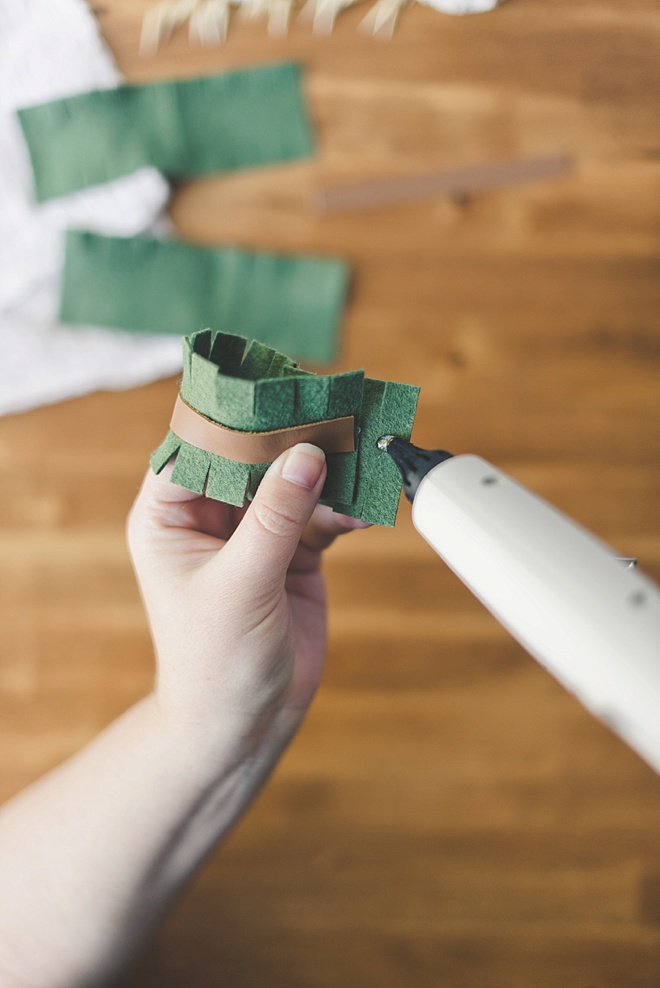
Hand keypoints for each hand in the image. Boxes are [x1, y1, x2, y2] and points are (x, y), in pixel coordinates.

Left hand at [127, 443, 368, 758]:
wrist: (245, 723)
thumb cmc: (215, 663)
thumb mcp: (241, 585)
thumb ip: (275, 518)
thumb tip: (307, 454)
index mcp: (169, 516)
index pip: (197, 446)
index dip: (235, 419)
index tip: (279, 393)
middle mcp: (209, 517)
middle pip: (252, 456)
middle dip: (292, 441)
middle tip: (335, 417)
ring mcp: (253, 532)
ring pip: (291, 480)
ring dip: (327, 473)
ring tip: (362, 464)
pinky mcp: (291, 551)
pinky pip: (320, 512)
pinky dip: (344, 508)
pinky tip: (364, 510)